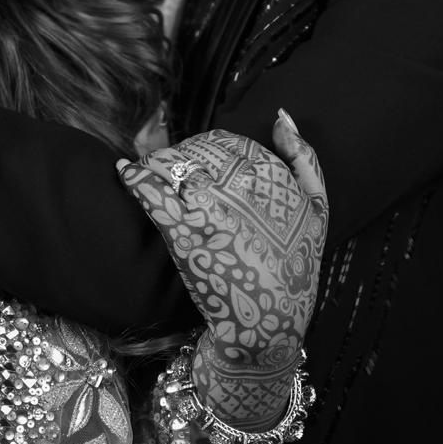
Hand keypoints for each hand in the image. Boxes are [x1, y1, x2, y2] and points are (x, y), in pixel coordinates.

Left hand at [119, 112, 326, 429]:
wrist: (268, 328)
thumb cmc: (294, 269)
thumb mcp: (317, 211)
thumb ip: (304, 158)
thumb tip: (282, 115)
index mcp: (270, 174)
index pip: (226, 142)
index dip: (208, 149)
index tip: (200, 162)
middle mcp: (240, 182)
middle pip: (195, 150)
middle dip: (180, 155)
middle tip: (171, 169)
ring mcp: (209, 206)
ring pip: (171, 163)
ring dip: (156, 162)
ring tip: (149, 171)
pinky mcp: (183, 232)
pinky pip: (151, 191)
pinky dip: (133, 176)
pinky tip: (125, 171)